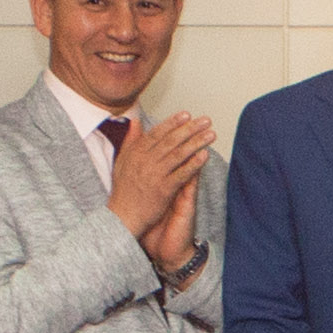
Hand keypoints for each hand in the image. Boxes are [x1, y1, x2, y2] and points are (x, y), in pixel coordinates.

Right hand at [107, 113, 216, 253]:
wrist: (122, 217)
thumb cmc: (123, 191)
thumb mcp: (121, 161)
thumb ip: (130, 140)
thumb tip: (135, 121)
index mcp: (136, 153)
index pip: (157, 133)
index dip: (173, 122)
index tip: (186, 115)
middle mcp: (145, 161)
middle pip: (171, 140)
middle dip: (190, 129)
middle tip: (205, 121)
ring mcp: (155, 175)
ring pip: (179, 154)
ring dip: (197, 142)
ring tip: (211, 135)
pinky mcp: (164, 189)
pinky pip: (182, 173)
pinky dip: (194, 164)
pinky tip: (205, 156)